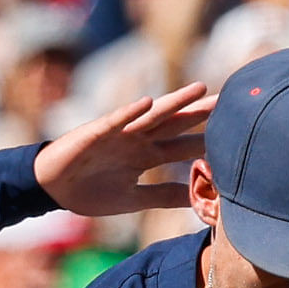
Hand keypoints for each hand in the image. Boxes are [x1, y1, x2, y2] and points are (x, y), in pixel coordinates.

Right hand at [30, 81, 214, 216]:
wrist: (51, 189)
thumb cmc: (88, 192)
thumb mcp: (132, 199)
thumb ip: (162, 196)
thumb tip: (194, 199)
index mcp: (145, 156)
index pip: (182, 147)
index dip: (207, 142)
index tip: (237, 137)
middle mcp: (137, 140)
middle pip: (176, 124)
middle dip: (202, 113)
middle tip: (232, 100)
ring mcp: (119, 133)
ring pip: (153, 115)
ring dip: (176, 102)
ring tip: (200, 89)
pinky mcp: (96, 132)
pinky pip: (116, 120)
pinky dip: (131, 112)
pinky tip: (148, 102)